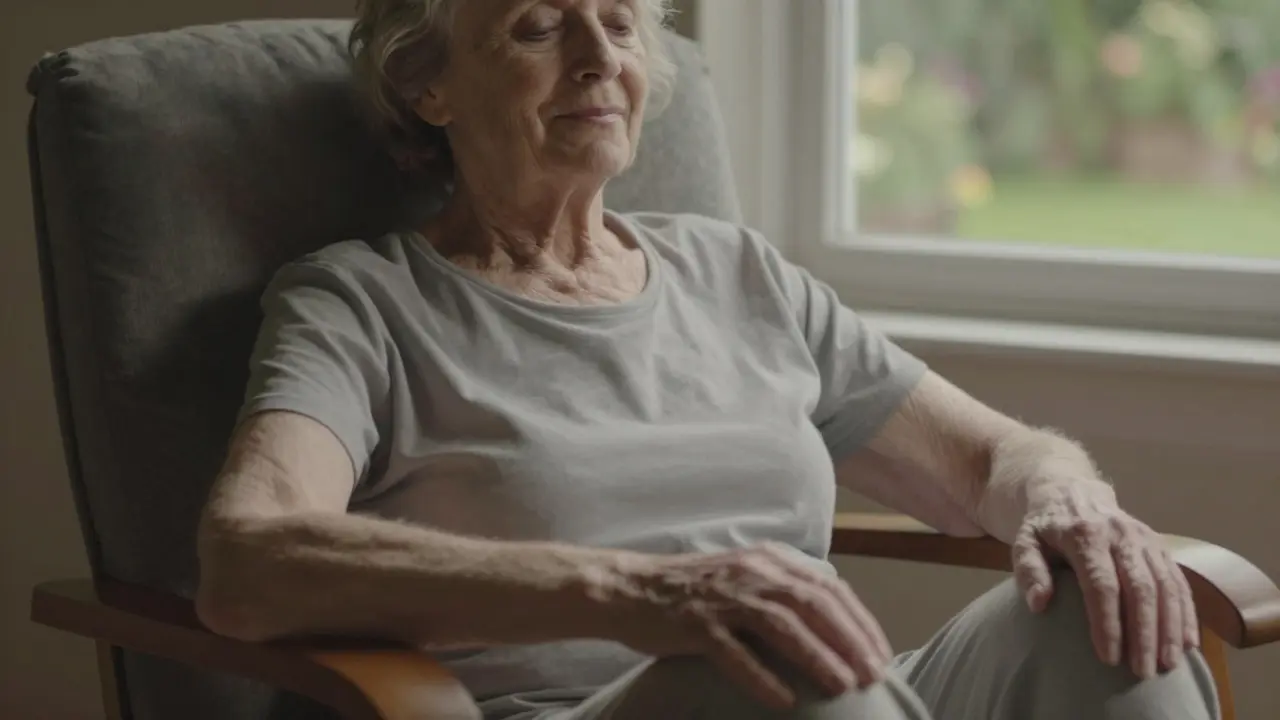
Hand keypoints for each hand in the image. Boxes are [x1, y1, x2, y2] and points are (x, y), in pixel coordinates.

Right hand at [615, 543, 891, 709]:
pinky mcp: (695, 624)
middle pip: (812, 603)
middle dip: (849, 640)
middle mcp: (751, 573)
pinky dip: (761, 677)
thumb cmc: (693, 589)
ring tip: (842, 687)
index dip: (859, 621)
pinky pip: (734, 653)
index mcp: (768, 559)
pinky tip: (784, 701)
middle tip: (873, 675)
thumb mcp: (746, 574)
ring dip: (817, 657)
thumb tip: (834, 606)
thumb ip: (785, 585)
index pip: (828, 587)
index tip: (880, 655)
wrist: (630, 588)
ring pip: (781, 625)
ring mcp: (722, 597)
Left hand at [1011, 482, 1199, 678]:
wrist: (1071, 491)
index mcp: (1085, 535)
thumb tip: (1038, 603)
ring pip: (1166, 586)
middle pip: (1140, 589)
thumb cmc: (1045, 527)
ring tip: (1168, 665)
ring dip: (1170, 628)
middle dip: (1144, 634)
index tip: (1108, 658)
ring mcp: (1145, 539)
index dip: (1107, 623)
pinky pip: (1179, 581)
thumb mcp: (1024, 541)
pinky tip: (1188, 643)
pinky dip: (1186, 612)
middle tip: (1142, 672)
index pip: (1102, 584)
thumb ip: (1029, 570)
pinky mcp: (1160, 545)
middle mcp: (1121, 535)